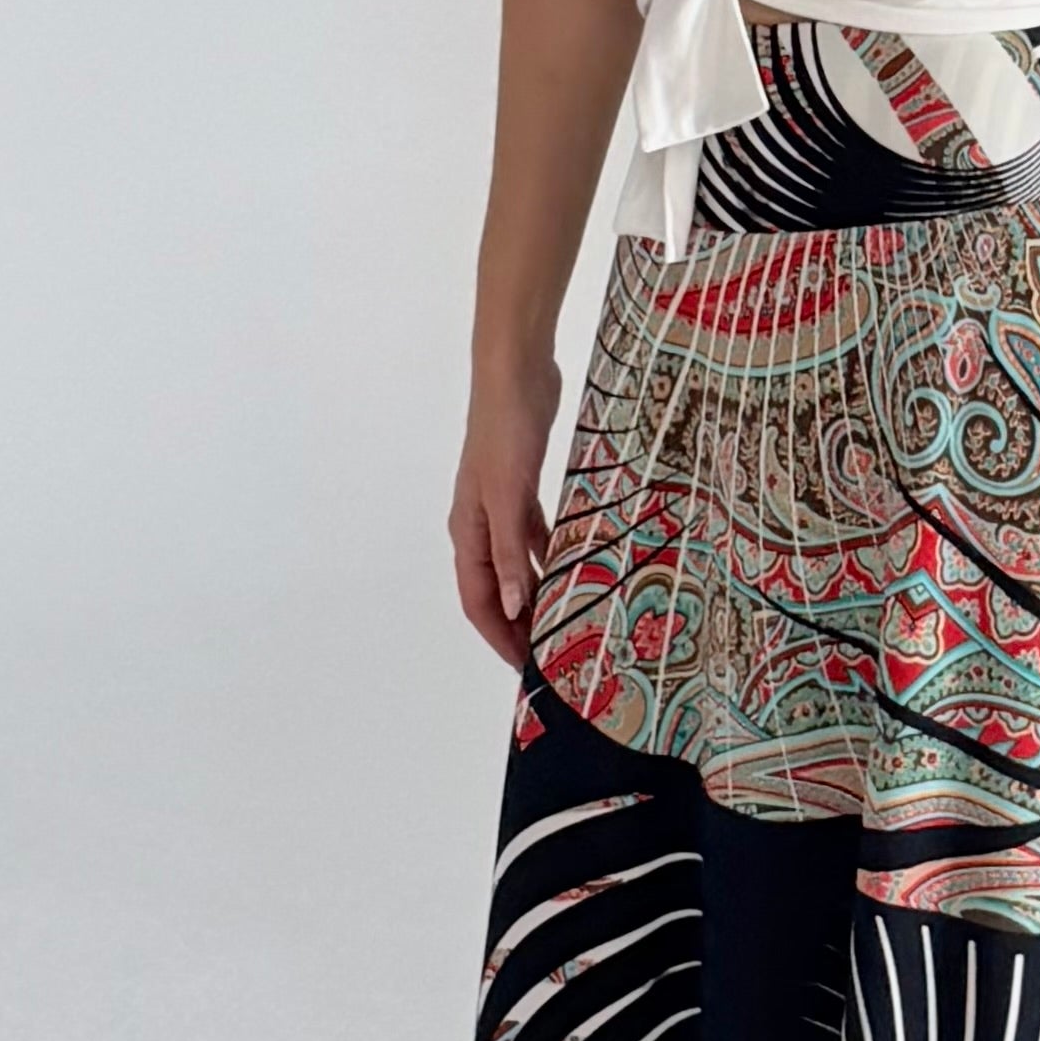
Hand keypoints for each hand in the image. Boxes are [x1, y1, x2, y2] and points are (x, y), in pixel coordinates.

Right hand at [449, 354, 563, 663]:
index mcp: (467, 531)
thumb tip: (510, 606)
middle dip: (517, 624)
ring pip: (514, 564)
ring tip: (564, 621)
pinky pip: (534, 535)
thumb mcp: (508, 494)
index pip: (478, 601)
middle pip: (494, 589)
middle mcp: (478, 524)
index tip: (525, 668)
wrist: (514, 372)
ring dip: (535, 593)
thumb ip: (508, 552)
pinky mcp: (522, 486)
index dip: (499, 637)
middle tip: (551, 654)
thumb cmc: (505, 429)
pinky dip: (549, 556)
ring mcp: (500, 504)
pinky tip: (572, 568)